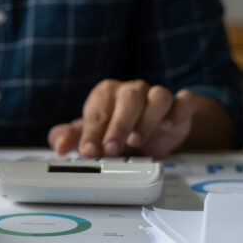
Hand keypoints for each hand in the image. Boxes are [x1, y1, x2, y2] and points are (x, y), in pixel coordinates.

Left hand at [48, 79, 193, 157]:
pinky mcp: (179, 107)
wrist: (149, 136)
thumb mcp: (88, 137)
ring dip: (147, 119)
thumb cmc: (115, 132)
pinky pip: (183, 101)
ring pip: (157, 97)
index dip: (92, 132)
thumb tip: (58, 145)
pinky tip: (170, 125)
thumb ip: (68, 138)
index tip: (88, 150)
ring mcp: (157, 97)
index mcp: (106, 94)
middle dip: (118, 126)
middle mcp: (132, 91)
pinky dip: (179, 111)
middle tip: (111, 149)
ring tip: (136, 141)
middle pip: (128, 100)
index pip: (98, 110)